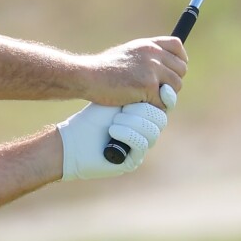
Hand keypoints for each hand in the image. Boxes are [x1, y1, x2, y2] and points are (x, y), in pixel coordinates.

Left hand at [57, 87, 173, 180]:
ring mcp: (141, 147)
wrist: (74, 139)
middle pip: (161, 119)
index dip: (167, 98)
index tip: (162, 89)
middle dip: (143, 111)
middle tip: (124, 108)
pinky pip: (141, 145)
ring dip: (133, 123)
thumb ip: (139, 91)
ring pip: (153, 132)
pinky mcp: (133, 161)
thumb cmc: (92, 117)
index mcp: (145, 114)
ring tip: (114, 121)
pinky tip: (113, 131)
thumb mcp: (118, 99)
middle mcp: (146, 132)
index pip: (165, 106)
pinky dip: (128, 135)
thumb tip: (162, 80)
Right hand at [81, 37, 186, 107]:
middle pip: (181, 70)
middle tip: (158, 90)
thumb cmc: (104, 68)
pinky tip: (141, 104)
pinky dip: (155, 108)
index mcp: (148, 44)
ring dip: (166, 96)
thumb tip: (164, 69)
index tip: (174, 69)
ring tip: (149, 98)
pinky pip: (163, 102)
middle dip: (172, 82)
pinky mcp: (148, 86)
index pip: (177, 46)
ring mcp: (152, 70)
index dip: (180, 59)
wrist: (89, 76)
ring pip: (176, 87)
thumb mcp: (128, 52)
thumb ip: (146, 57)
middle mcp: (153, 54)